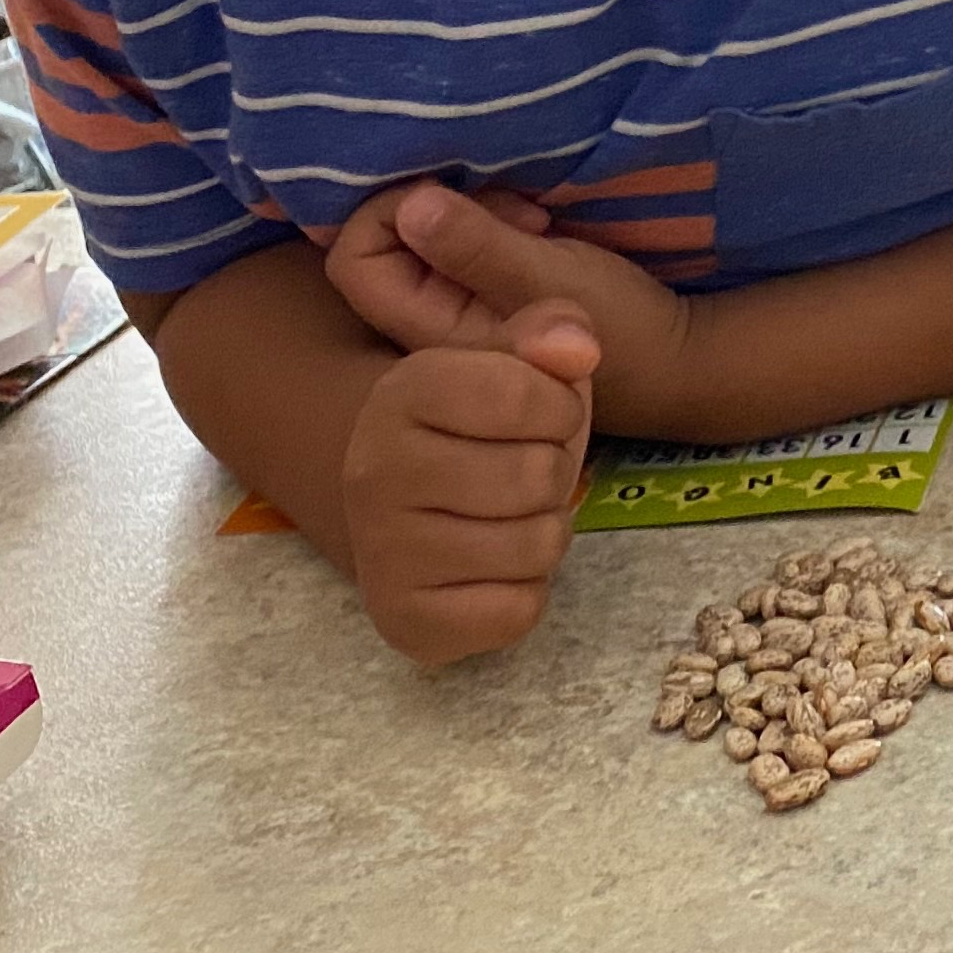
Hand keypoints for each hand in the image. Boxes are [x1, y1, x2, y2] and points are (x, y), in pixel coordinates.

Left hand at [326, 182, 692, 425]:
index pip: (356, 261)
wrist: (674, 358)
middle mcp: (430, 319)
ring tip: (528, 216)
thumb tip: (410, 205)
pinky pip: (459, 242)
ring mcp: (459, 305)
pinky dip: (489, 219)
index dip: (388, 214)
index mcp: (428, 327)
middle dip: (435, 207)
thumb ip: (478, 247)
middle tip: (505, 209)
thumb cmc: (618, 326)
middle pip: (383, 243)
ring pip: (422, 237)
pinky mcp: (489, 290)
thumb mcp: (549, 280)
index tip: (453, 201)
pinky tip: (535, 225)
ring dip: (469, 209)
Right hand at [336, 299, 600, 662]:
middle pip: (535, 476)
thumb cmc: (482, 426)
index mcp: (403, 392)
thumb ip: (552, 333)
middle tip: (519, 475)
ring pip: (535, 546)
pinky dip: (524, 593)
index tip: (537, 416)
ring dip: (543, 534)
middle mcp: (375, 471)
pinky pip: (517, 611)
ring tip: (506, 519)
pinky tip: (490, 571)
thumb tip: (577, 347)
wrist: (408, 505)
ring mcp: (381, 551)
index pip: (523, 394)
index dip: (557, 407)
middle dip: (552, 474)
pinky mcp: (402, 619)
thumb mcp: (516, 362)